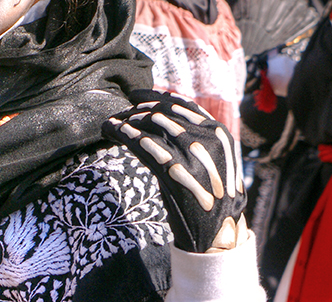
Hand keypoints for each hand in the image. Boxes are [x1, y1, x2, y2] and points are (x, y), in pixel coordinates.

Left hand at [103, 90, 247, 252]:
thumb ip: (198, 137)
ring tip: (112, 124)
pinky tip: (114, 133)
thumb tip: (165, 114)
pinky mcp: (175, 170)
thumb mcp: (215, 161)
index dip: (154, 97)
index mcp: (218, 132)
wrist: (218, 235)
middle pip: (163, 112)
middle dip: (136, 111)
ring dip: (126, 121)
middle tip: (119, 115)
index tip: (135, 96)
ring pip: (150, 124)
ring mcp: (192, 154)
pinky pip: (143, 144)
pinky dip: (125, 135)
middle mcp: (207, 138)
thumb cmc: (212, 197)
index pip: (181, 104)